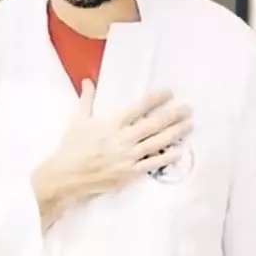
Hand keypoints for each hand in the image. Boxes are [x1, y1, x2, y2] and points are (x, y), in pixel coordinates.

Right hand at [44, 80, 192, 199]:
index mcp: (112, 123)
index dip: (156, 98)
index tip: (169, 92)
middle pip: (154, 124)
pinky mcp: (129, 173)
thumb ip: (86, 99)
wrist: (67, 175)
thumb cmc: (72, 147)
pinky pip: (152, 164)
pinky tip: (179, 151)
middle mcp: (123, 138)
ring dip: (175, 133)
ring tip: (189, 125)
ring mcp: (128, 156)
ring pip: (157, 143)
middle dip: (173, 115)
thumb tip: (88, 80)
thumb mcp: (78, 120)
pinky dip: (166, 157)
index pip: (139, 107)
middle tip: (188, 108)